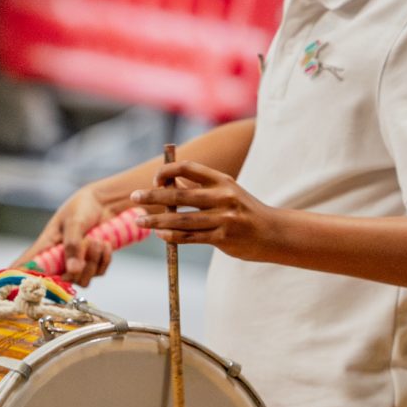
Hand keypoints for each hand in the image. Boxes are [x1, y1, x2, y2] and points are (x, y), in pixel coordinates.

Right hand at [20, 184, 116, 284]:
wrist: (104, 204)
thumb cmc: (81, 208)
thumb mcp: (74, 223)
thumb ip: (72, 245)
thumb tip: (73, 270)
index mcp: (45, 247)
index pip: (26, 266)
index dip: (21, 278)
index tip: (21, 288)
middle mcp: (58, 260)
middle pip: (61, 282)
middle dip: (78, 266)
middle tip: (87, 242)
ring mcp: (75, 265)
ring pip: (83, 280)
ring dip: (94, 260)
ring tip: (97, 239)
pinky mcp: (92, 265)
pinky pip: (99, 273)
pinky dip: (104, 259)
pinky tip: (104, 243)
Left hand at [129, 161, 284, 259]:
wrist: (272, 232)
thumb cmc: (243, 210)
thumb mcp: (225, 191)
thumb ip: (199, 187)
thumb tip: (169, 182)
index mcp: (221, 180)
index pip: (187, 168)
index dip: (167, 172)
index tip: (155, 181)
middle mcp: (222, 196)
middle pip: (179, 195)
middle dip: (152, 196)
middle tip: (133, 198)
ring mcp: (223, 218)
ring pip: (181, 219)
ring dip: (156, 221)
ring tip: (140, 221)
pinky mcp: (223, 238)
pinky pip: (190, 237)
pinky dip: (172, 236)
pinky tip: (160, 235)